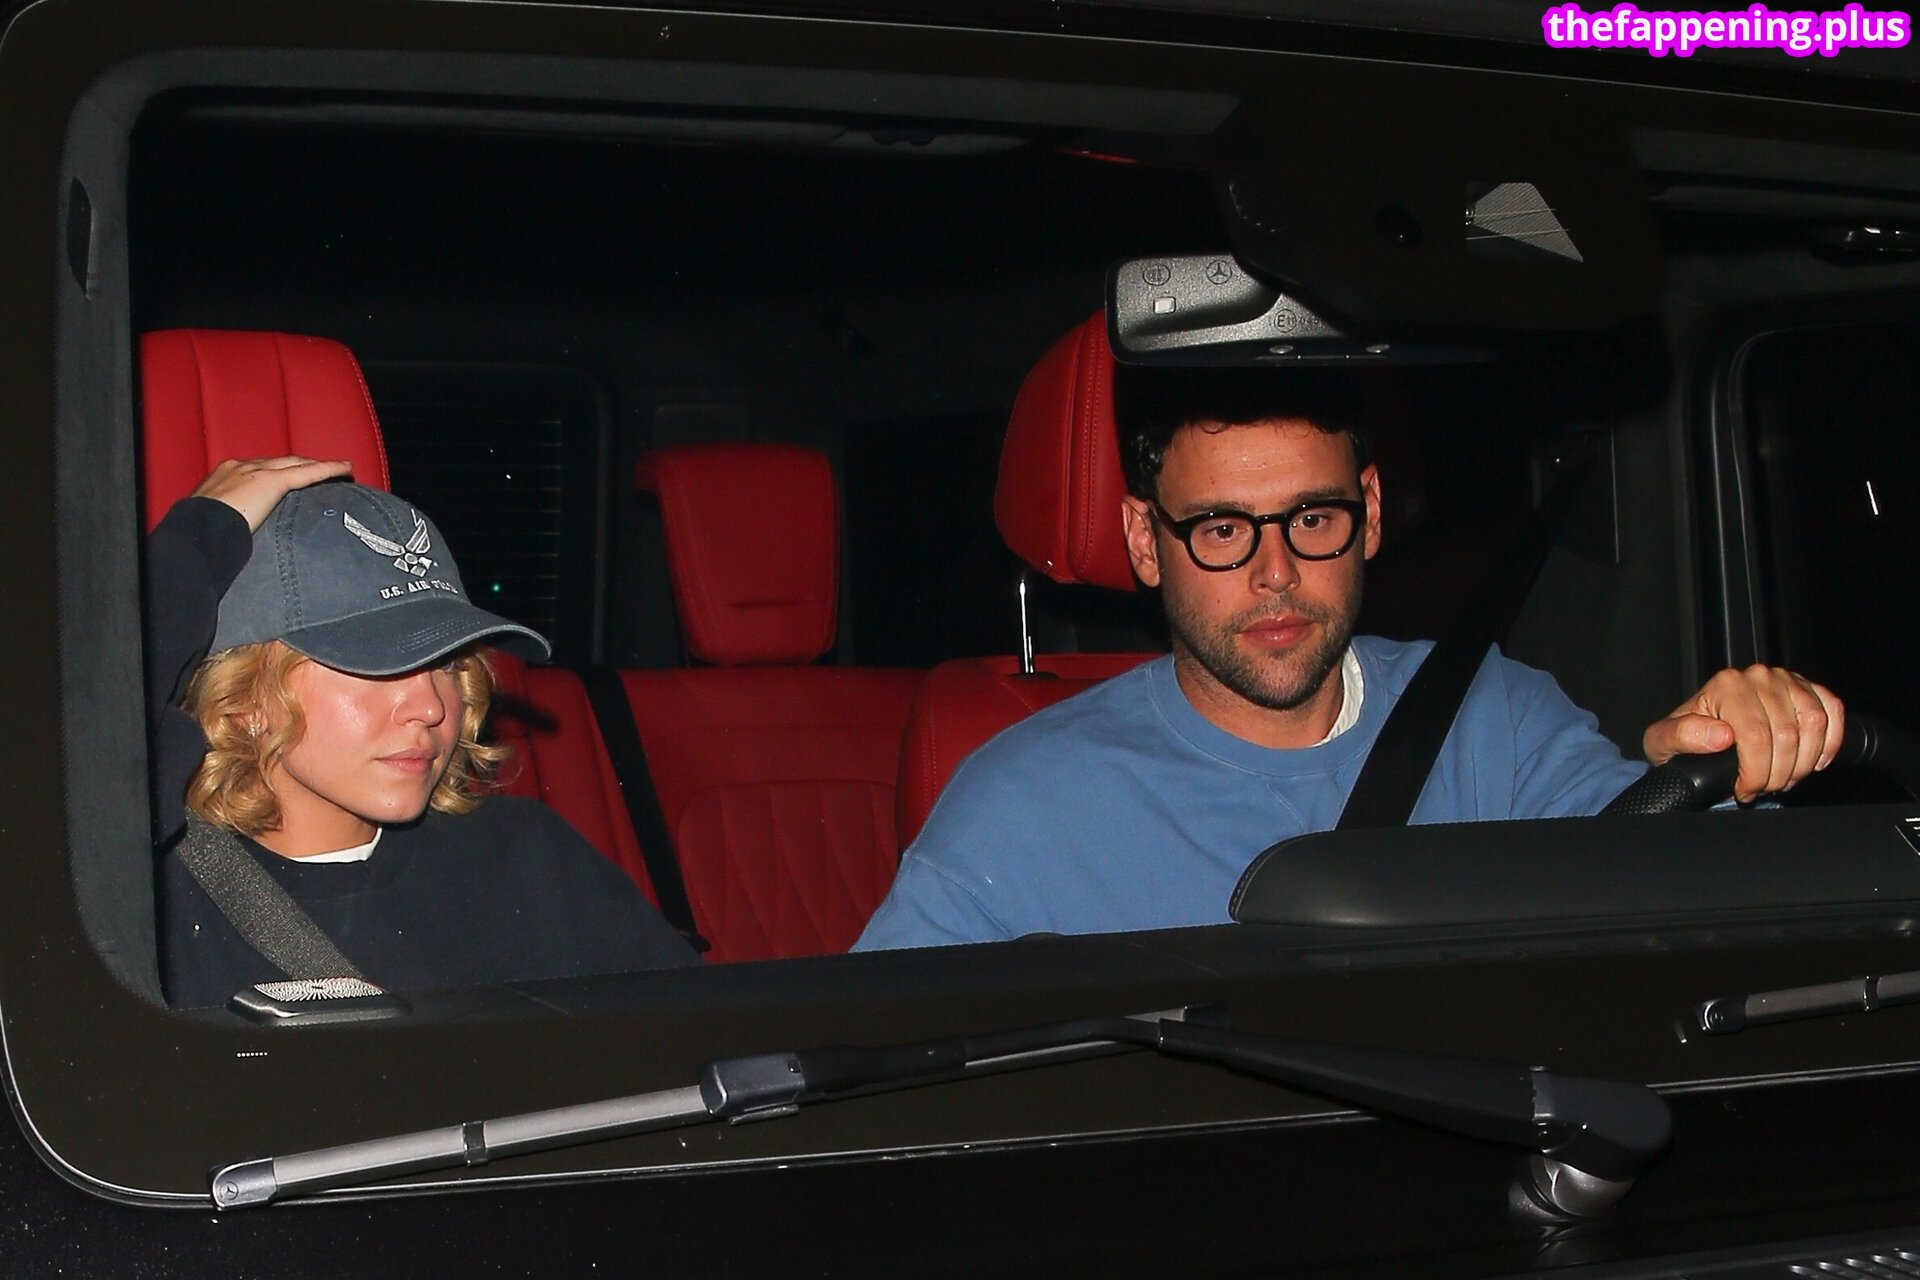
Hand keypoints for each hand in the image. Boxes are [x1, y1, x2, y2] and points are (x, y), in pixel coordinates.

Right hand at [191, 456, 352, 530]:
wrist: (196, 530)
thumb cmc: (199, 532)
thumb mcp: (212, 521)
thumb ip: (229, 520)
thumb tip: (236, 536)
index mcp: (225, 474)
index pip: (259, 468)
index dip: (278, 471)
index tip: (290, 476)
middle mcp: (241, 466)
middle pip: (280, 461)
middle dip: (302, 464)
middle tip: (322, 468)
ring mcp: (256, 471)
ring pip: (296, 464)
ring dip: (318, 466)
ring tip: (340, 469)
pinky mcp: (272, 481)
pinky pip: (308, 473)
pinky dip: (328, 470)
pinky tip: (345, 469)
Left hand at [1642, 664, 1844, 802]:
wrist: (1701, 728)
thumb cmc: (1685, 737)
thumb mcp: (1664, 741)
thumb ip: (1681, 736)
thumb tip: (1720, 735)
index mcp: (1726, 685)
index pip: (1754, 736)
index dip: (1756, 772)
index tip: (1746, 790)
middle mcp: (1758, 677)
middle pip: (1786, 735)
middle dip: (1778, 773)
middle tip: (1765, 788)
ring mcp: (1786, 680)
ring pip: (1813, 725)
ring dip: (1803, 762)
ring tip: (1784, 778)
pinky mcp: (1808, 688)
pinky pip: (1833, 711)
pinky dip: (1830, 740)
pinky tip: (1813, 762)